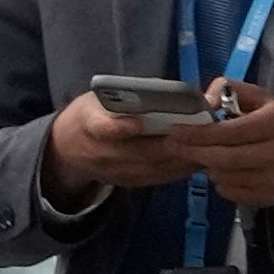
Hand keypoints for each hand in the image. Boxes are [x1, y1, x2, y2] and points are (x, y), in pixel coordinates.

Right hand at [46, 92, 192, 195]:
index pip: (102, 127)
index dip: (120, 127)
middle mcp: (102, 152)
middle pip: (141, 151)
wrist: (67, 149)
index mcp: (90, 123)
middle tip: (200, 132)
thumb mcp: (97, 99)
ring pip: (154, 167)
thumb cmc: (91, 114)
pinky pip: (157, 178)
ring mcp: (116, 171)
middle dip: (172, 142)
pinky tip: (197, 160)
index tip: (138, 122)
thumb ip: (124, 97)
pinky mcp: (128, 183)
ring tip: (207, 146)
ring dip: (181, 158)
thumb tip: (168, 91)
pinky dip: (179, 170)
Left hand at [181, 84, 273, 211]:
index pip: (230, 131)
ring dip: (207, 166)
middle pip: (225, 158)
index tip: (175, 131)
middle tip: (172, 146)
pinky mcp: (270, 197)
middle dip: (194, 152)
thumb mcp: (261, 98)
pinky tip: (220, 170)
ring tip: (202, 155)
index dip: (199, 133)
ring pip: (225, 177)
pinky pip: (232, 193)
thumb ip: (231, 91)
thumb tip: (204, 102)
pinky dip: (219, 182)